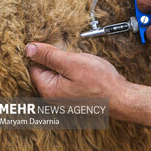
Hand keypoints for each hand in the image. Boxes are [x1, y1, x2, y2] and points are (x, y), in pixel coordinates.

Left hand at [25, 43, 150, 130]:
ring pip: (60, 76)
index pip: (35, 66)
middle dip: (59, 62)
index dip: (47, 54)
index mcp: (48, 90)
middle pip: (47, 72)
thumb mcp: (72, 62)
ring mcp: (64, 101)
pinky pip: (69, 83)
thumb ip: (49, 55)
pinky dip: (76, 76)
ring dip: (69, 68)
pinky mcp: (75, 100)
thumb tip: (28, 49)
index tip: (62, 51)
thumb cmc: (100, 81)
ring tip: (84, 68)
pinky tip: (87, 75)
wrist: (121, 97)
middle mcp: (53, 99)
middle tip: (76, 60)